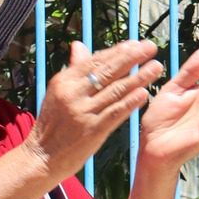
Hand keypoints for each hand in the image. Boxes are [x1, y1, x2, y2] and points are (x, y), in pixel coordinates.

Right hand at [23, 39, 164, 180]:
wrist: (42, 155)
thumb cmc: (53, 124)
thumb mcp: (58, 92)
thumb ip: (74, 70)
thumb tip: (79, 45)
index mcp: (64, 81)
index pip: (95, 60)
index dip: (118, 51)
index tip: (135, 43)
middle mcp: (73, 93)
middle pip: (107, 71)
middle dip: (132, 57)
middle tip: (150, 47)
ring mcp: (83, 111)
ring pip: (115, 90)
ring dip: (139, 78)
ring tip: (156, 67)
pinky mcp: (93, 129)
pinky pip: (116, 112)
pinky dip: (131, 102)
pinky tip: (145, 94)